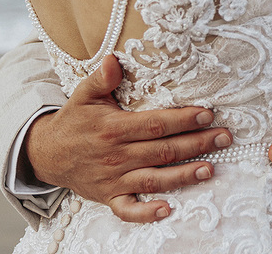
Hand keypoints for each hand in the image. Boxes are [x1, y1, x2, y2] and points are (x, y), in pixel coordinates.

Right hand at [25, 54, 232, 222]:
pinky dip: (146, 213)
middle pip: (162, 150)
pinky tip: (167, 209)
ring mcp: (113, 179)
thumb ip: (102, 78)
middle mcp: (115, 156)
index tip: (207, 114)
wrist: (47, 154)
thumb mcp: (84, 94)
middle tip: (224, 137)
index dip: (182, 119)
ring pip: (154, 178)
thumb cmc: (74, 121)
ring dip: (183, 176)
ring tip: (210, 169)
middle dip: (196, 144)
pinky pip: (128, 209)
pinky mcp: (110, 197)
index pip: (155, 124)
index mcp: (113, 128)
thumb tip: (114, 59)